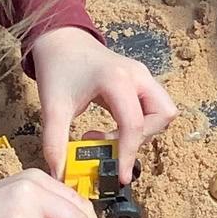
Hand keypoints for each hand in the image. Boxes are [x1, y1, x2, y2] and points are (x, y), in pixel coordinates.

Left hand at [28, 26, 176, 183]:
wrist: (61, 40)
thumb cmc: (58, 69)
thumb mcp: (53, 107)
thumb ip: (56, 143)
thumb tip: (61, 176)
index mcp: (117, 80)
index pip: (134, 124)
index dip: (129, 154)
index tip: (120, 177)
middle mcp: (138, 76)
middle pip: (162, 115)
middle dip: (143, 139)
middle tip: (113, 148)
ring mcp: (142, 76)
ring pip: (163, 110)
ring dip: (145, 131)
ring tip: (111, 138)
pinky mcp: (141, 80)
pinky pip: (154, 107)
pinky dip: (140, 123)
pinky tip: (112, 129)